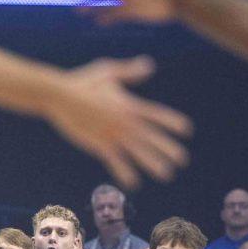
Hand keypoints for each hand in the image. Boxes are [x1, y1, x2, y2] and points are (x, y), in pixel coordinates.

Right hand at [43, 56, 190, 187]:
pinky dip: (124, 173)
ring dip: (153, 164)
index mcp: (129, 105)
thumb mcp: (108, 71)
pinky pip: (115, 162)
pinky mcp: (99, 145)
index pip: (157, 114)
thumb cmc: (82, 81)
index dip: (172, 122)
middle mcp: (125, 121)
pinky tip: (134, 184)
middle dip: (168, 148)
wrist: (60, 96)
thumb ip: (130, 71)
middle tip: (182, 160)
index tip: (187, 130)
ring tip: (166, 174)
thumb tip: (150, 65)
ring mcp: (113, 135)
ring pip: (138, 152)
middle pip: (152, 137)